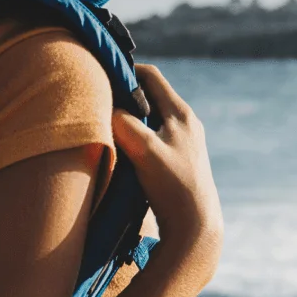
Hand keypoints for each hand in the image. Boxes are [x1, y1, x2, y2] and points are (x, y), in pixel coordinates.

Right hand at [111, 65, 222, 268]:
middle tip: (101, 100)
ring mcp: (184, 141)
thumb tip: (108, 107)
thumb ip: (125, 123)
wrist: (195, 226)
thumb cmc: (173, 186)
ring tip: (108, 124)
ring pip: (151, 117)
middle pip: (151, 95)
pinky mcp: (179, 159)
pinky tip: (123, 148)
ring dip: (130, 117)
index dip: (126, 70)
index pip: (151, 76)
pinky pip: (153, 135)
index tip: (102, 75)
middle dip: (125, 94)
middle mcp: (186, 123)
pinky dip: (136, 135)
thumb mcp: (145, 150)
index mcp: (181, 113)